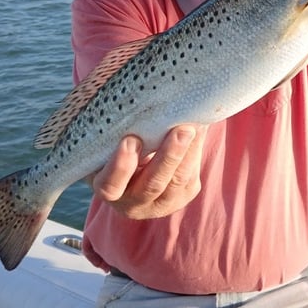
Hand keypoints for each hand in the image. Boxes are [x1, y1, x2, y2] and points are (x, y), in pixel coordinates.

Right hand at [90, 125, 206, 218]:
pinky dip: (196, 152)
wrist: (137, 168)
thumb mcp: (109, 144)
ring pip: (177, 181)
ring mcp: (159, 205)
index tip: (131, 140)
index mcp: (107, 189)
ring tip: (196, 126)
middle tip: (181, 130)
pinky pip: (190, 176)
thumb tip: (140, 103)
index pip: (110, 185)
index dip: (120, 166)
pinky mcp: (182, 197)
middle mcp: (132, 204)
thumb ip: (117, 132)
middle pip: (152, 185)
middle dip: (169, 156)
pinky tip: (199, 130)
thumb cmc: (116, 147)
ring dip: (189, 152)